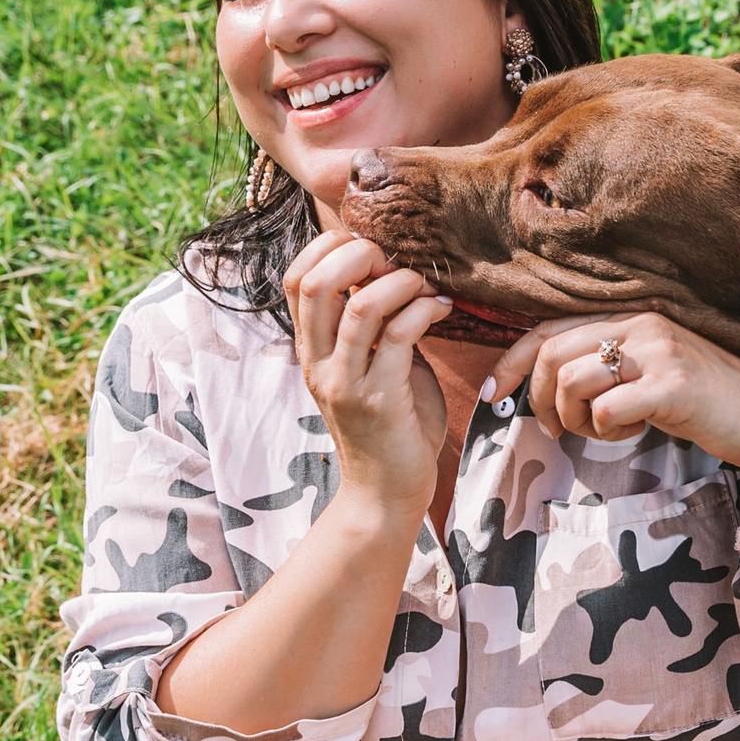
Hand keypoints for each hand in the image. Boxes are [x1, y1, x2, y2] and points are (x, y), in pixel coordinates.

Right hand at [283, 228, 451, 522]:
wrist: (386, 492)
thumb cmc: (390, 424)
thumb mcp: (373, 364)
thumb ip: (376, 324)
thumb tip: (397, 269)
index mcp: (311, 349)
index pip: (295, 278)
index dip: (329, 248)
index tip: (372, 250)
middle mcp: (318, 362)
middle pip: (315, 282)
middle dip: (360, 254)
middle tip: (398, 262)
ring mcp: (346, 381)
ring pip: (362, 305)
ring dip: (402, 282)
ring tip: (426, 286)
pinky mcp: (381, 400)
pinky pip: (400, 336)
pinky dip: (425, 310)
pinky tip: (444, 310)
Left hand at [485, 313, 739, 483]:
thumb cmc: (706, 402)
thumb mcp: (651, 373)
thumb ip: (609, 367)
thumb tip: (550, 386)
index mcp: (633, 318)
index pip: (550, 329)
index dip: (513, 362)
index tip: (495, 395)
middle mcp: (643, 325)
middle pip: (553, 355)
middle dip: (540, 400)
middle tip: (553, 429)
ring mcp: (659, 352)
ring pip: (573, 381)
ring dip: (574, 419)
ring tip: (602, 433)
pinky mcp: (672, 386)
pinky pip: (606, 410)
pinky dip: (606, 431)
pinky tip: (632, 434)